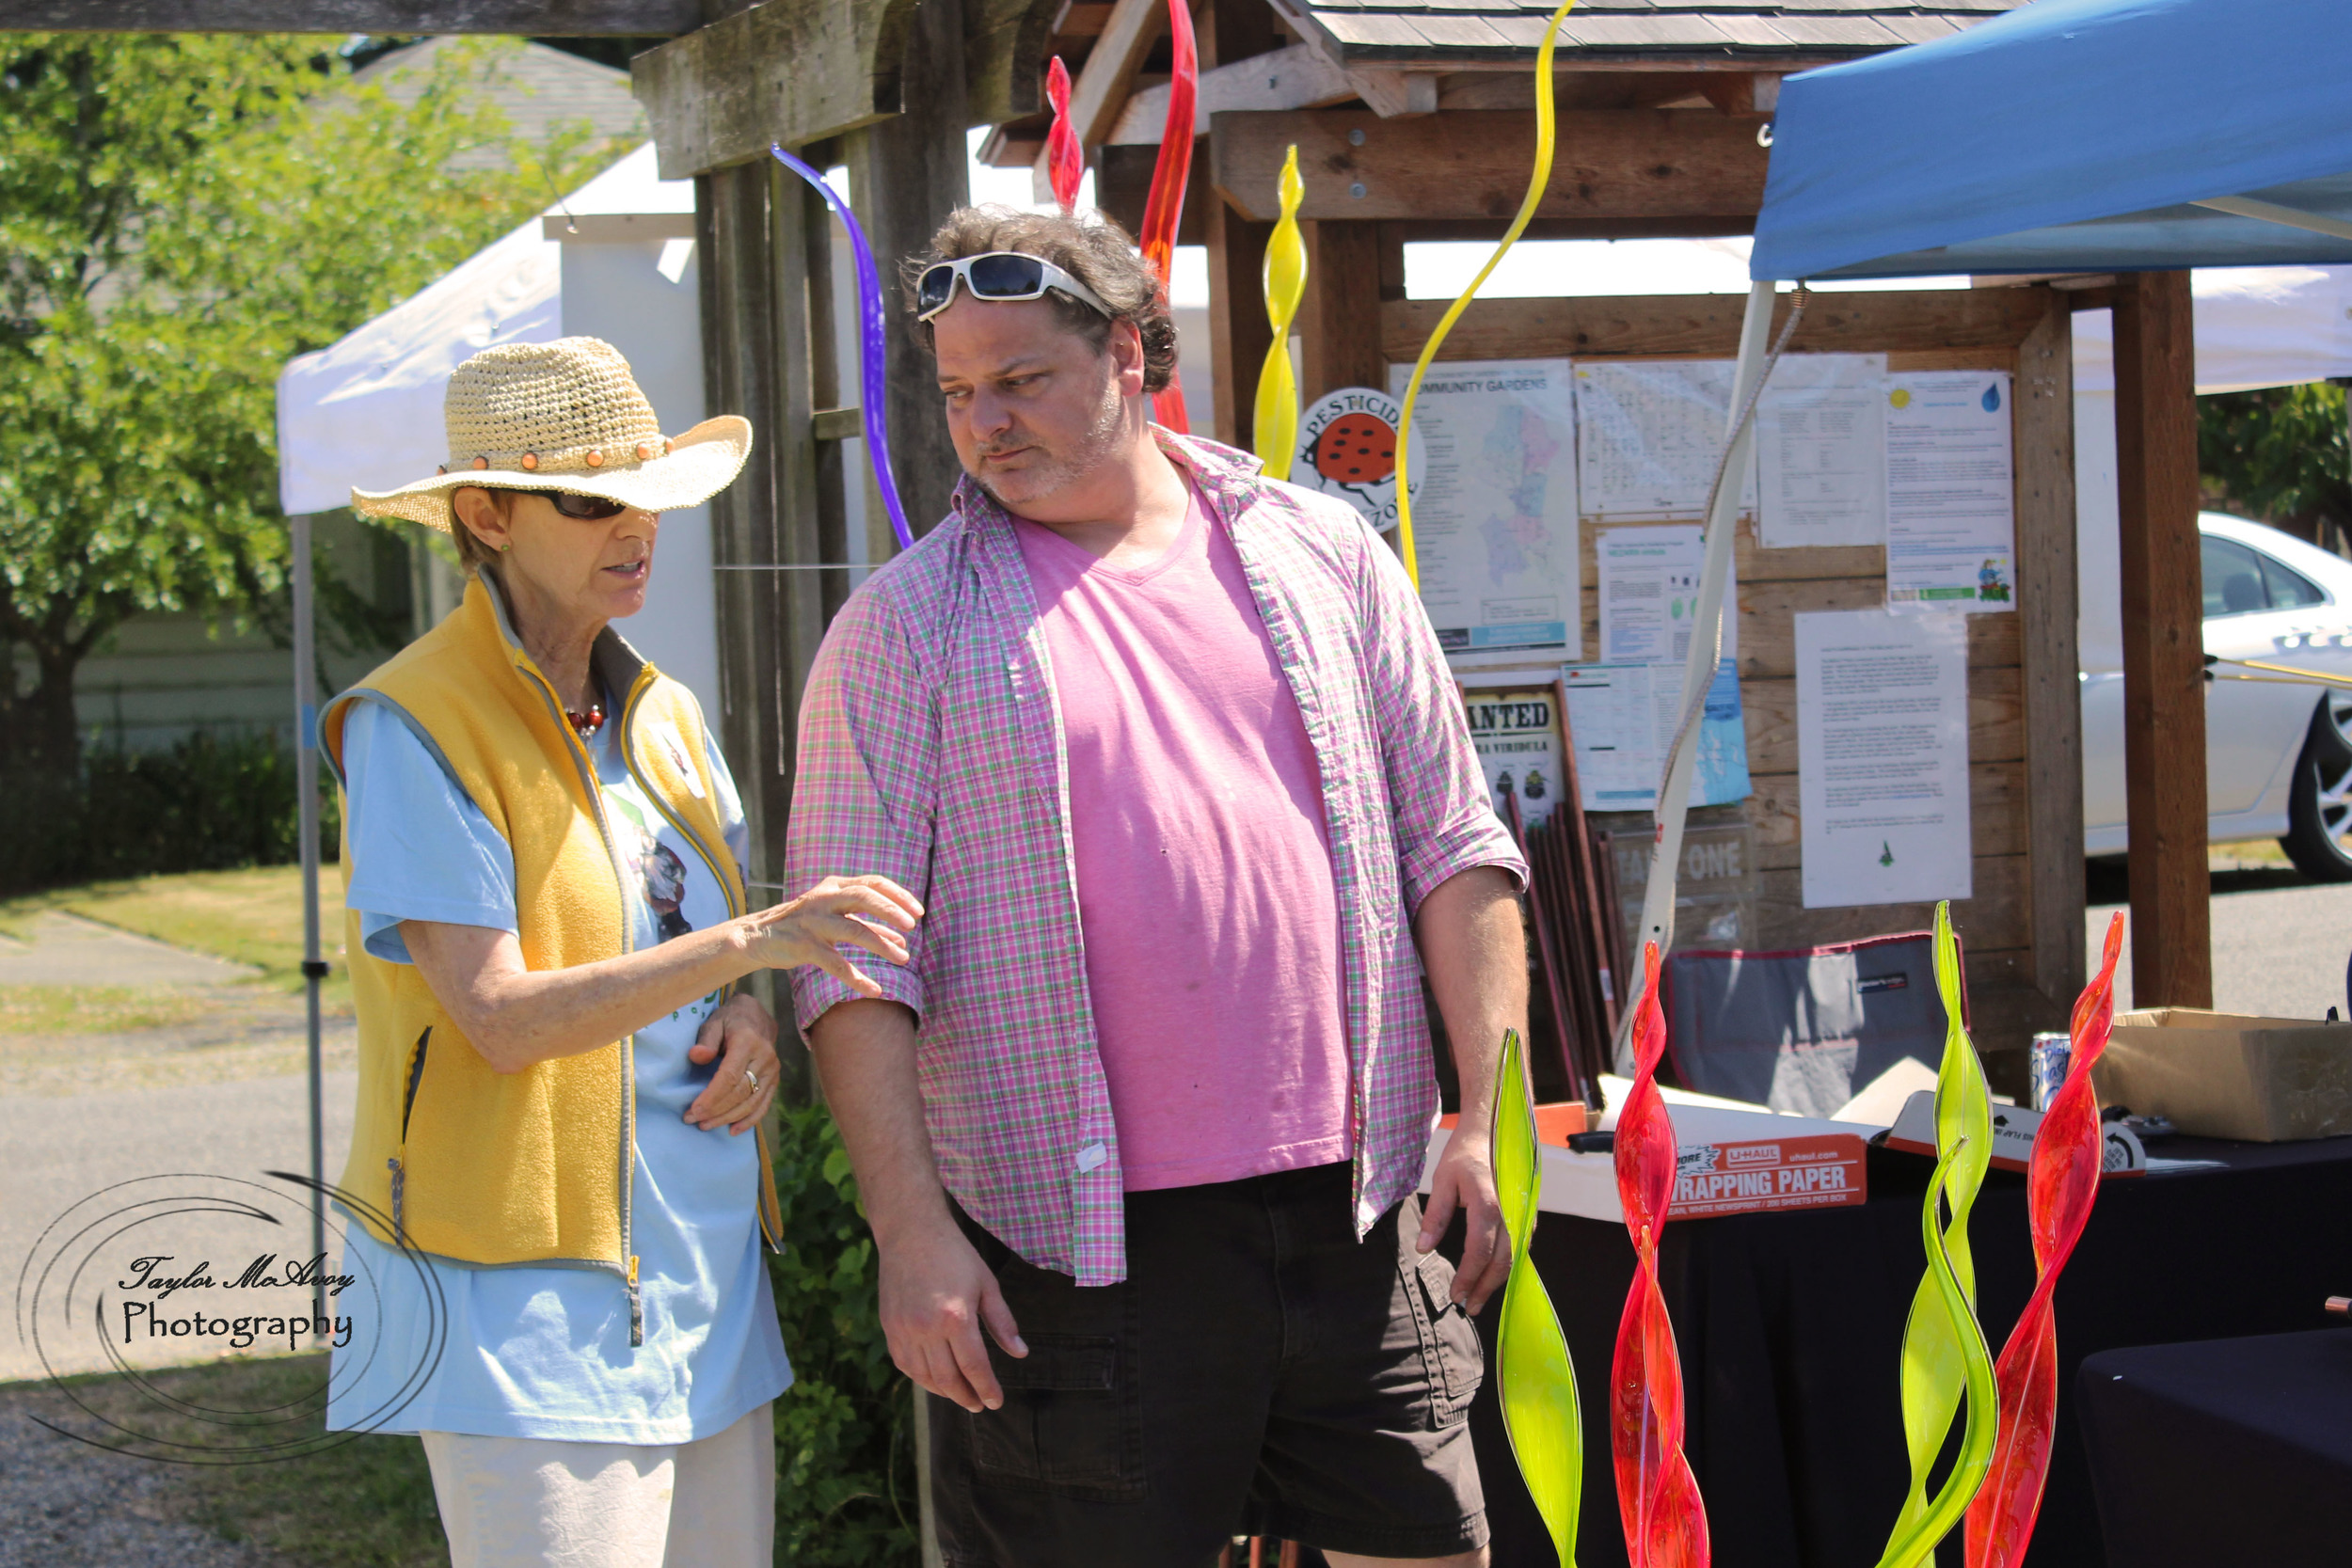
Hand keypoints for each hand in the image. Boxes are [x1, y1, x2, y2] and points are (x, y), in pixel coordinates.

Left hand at [684, 992, 781, 1132]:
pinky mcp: (774, 1080)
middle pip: (740, 1093)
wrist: (756, 1017)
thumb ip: (706, 1039)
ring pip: (751, 1102)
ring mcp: (773, 1071)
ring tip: (705, 1125)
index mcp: (748, 1042)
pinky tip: (733, 1131)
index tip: (693, 1110)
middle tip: (693, 1120)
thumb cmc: (729, 1020)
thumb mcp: (714, 1022)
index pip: (730, 1077)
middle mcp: (765, 1058)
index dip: (712, 1097)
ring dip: (728, 1118)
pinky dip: (749, 1121)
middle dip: (715, 1110)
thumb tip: (697, 1056)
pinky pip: (763, 1105)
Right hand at [745, 874, 922, 994]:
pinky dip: (858, 978)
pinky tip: (875, 990)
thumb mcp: (835, 918)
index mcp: (835, 887)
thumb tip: (901, 937)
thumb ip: (868, 925)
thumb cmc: (803, 925)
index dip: (898, 895)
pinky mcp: (804, 945)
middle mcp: (824, 899)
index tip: (918, 911)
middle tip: (912, 925)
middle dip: (891, 910)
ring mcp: (813, 922)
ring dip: (882, 944)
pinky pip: (836, 964)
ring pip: (853, 929)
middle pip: (864, 896)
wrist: (758, 937)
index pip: (873, 882)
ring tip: (904, 958)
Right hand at [878, 1216, 1026, 1412]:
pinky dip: (921, 1378)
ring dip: (944, 1392)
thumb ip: (1002, 1322)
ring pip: (924, 1376)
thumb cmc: (955, 1255)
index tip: (996, 1402)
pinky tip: (935, 1380)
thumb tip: (1020, 1353)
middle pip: (948, 1378)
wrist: (911, 1232)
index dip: (987, 1388)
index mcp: (955, 1317)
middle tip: (980, 1405)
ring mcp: (903, 1329)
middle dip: (967, 1396)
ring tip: (961, 1395)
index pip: (974, 1366)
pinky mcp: (889, 1327)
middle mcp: (926, 1328)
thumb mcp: (987, 1284)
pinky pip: (905, 1364)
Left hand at [1419, 1127, 1510, 1313]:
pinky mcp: (1527, 1213)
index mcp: (1487, 1204)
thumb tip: (1423, 1249)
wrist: (1494, 1127)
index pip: (1478, 1252)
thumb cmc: (1465, 1152)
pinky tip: (1494, 1276)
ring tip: (1479, 1298)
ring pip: (1514, 1258)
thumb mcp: (1442, 1180)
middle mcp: (1510, 1212)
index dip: (1467, 1277)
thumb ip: (1435, 1215)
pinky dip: (1507, 1265)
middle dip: (1484, 1288)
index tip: (1454, 1295)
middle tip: (1468, 1307)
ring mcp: (1523, 1213)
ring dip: (1497, 1281)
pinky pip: (1520, 1246)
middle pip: (1501, 1263)